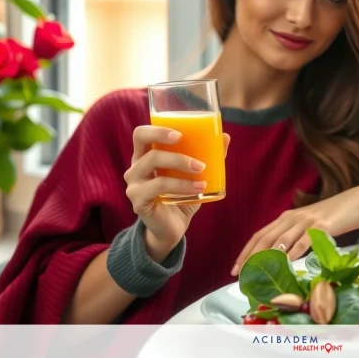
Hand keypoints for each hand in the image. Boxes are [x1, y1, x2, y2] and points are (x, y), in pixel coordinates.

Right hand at [124, 125, 229, 261]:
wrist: (173, 228)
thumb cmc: (182, 197)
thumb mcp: (195, 175)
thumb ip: (208, 156)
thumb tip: (225, 137)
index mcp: (145, 156)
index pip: (142, 133)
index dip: (158, 128)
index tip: (181, 133)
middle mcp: (135, 167)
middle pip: (142, 140)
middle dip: (165, 138)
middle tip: (186, 141)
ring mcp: (134, 184)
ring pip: (153, 162)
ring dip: (181, 163)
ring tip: (202, 170)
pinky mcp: (138, 201)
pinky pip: (158, 186)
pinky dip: (181, 185)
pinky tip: (199, 188)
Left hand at [231, 185, 358, 274]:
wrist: (357, 202)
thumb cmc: (333, 216)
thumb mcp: (308, 225)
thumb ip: (295, 237)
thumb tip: (281, 257)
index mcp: (287, 217)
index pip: (260, 234)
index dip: (246, 251)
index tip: (236, 268)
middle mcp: (293, 217)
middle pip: (266, 238)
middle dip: (251, 256)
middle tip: (240, 274)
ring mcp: (307, 221)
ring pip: (282, 239)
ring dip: (268, 256)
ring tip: (257, 272)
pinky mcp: (322, 225)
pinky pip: (305, 240)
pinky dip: (294, 251)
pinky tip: (287, 263)